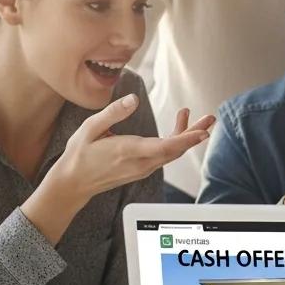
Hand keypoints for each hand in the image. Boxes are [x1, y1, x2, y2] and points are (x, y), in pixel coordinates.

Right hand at [24, 97, 215, 243]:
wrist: (72, 184)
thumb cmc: (79, 155)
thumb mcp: (89, 129)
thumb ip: (112, 113)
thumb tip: (133, 99)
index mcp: (128, 151)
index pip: (165, 147)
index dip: (186, 139)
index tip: (203, 132)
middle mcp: (140, 163)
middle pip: (175, 149)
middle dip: (195, 134)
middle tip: (211, 118)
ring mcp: (143, 168)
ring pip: (172, 152)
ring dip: (188, 136)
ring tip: (202, 119)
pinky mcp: (143, 168)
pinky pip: (165, 155)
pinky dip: (176, 141)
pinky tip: (179, 127)